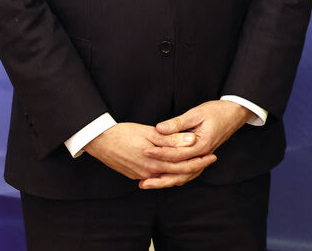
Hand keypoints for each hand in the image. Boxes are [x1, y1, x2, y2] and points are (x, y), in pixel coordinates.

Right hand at [84, 122, 214, 187]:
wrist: (98, 141)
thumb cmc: (123, 133)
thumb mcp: (150, 133)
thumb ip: (171, 139)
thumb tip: (191, 140)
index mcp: (155, 163)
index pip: (184, 166)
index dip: (200, 160)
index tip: (213, 154)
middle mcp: (149, 173)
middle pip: (178, 174)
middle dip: (196, 167)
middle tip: (210, 160)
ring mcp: (140, 175)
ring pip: (167, 177)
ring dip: (183, 172)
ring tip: (196, 163)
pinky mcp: (134, 174)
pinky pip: (157, 176)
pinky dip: (169, 173)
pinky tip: (174, 167)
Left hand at [139, 100, 254, 189]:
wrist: (235, 113)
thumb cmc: (217, 111)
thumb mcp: (196, 113)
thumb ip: (177, 123)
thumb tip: (159, 129)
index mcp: (202, 145)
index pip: (177, 154)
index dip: (160, 153)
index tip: (145, 151)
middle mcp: (203, 155)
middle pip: (179, 172)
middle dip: (159, 175)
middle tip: (142, 180)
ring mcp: (203, 158)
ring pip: (183, 176)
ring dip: (166, 181)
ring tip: (148, 184)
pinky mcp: (201, 157)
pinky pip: (188, 172)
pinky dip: (175, 178)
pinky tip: (163, 179)